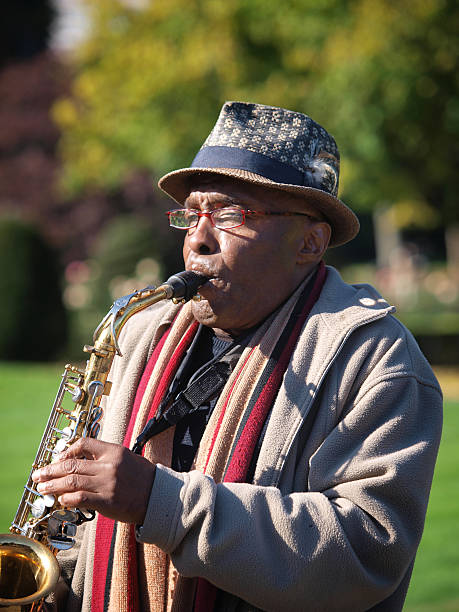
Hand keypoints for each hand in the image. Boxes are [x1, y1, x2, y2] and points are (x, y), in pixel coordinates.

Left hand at [31, 438, 154, 524]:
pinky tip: (60, 500)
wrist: (159, 495)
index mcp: (113, 451)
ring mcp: (107, 483)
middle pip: (72, 465)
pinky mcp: (107, 501)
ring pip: (71, 481)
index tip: (57, 459)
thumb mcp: (125, 458)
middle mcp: (109, 465)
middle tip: (39, 475)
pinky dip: (66, 499)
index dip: (66, 451)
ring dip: (53, 485)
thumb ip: (103, 457)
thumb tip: (77, 462)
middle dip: (51, 470)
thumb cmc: (142, 477)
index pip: (83, 444)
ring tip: (42, 488)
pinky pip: (80, 498)